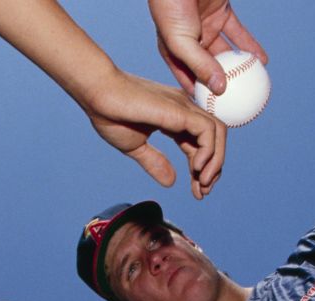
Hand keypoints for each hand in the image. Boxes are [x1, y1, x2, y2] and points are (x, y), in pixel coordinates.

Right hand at [79, 69, 226, 198]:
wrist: (97, 95)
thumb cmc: (110, 115)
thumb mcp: (136, 147)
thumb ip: (155, 162)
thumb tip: (172, 182)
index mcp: (174, 118)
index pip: (201, 144)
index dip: (201, 170)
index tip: (197, 191)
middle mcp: (184, 110)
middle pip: (215, 139)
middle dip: (213, 168)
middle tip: (203, 191)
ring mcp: (184, 107)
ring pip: (218, 133)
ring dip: (215, 162)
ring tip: (202, 183)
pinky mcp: (181, 110)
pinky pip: (208, 131)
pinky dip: (208, 152)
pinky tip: (195, 169)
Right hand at [148, 0, 267, 93]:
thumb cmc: (171, 4)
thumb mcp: (180, 40)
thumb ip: (199, 64)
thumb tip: (220, 89)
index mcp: (174, 52)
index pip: (189, 82)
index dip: (202, 99)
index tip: (217, 115)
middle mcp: (191, 43)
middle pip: (210, 72)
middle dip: (223, 89)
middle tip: (239, 105)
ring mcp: (207, 29)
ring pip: (227, 55)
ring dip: (240, 69)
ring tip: (253, 86)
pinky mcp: (222, 14)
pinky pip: (239, 35)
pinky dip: (250, 47)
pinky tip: (262, 61)